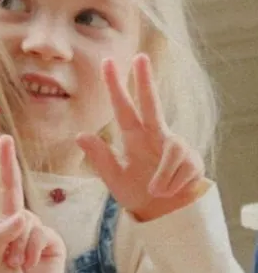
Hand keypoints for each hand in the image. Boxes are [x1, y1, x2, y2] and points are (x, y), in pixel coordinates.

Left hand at [0, 135, 66, 272]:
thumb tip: (21, 215)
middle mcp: (9, 226)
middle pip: (8, 188)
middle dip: (6, 162)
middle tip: (3, 138)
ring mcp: (31, 231)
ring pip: (22, 217)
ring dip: (16, 244)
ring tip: (16, 265)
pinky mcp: (50, 239)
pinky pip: (38, 231)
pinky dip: (31, 249)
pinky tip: (31, 264)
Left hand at [77, 54, 205, 221]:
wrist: (163, 215)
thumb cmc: (136, 192)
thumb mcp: (114, 177)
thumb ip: (99, 157)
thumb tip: (79, 135)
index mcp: (134, 137)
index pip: (122, 108)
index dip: (115, 86)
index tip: (108, 62)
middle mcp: (155, 135)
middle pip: (151, 103)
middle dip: (145, 81)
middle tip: (140, 57)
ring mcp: (175, 146)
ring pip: (172, 152)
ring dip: (162, 176)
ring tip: (156, 191)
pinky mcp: (192, 160)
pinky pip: (181, 170)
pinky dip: (172, 185)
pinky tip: (172, 191)